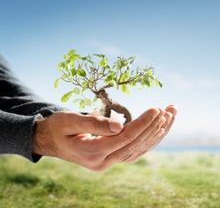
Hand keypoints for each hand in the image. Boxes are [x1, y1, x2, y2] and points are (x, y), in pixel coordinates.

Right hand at [32, 106, 176, 170]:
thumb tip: (120, 125)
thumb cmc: (57, 128)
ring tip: (170, 116)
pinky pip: (134, 150)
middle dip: (154, 127)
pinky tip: (159, 128)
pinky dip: (148, 139)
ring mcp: (108, 163)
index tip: (157, 109)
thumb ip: (93, 123)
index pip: (124, 138)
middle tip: (170, 110)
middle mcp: (103, 162)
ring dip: (156, 133)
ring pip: (138, 150)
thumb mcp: (69, 121)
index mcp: (92, 153)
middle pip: (135, 145)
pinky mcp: (110, 158)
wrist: (50, 141)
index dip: (142, 123)